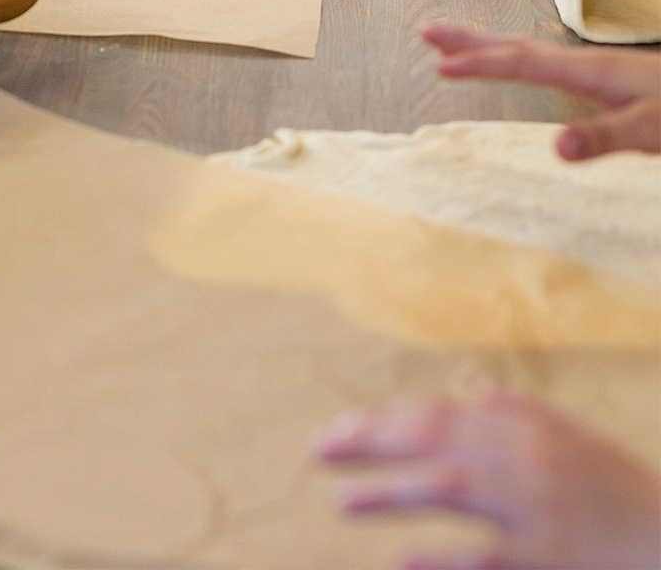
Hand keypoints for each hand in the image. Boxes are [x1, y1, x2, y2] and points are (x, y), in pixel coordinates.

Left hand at [317, 388, 660, 568]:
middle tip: (319, 450)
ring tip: (341, 500)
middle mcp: (530, 462)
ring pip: (448, 488)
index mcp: (532, 430)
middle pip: (433, 440)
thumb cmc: (623, 495)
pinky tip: (402, 559)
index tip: (340, 427)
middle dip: (369, 442)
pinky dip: (441, 558)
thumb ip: (522, 416)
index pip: (439, 415)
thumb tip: (472, 391)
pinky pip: (486, 558)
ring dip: (388, 492)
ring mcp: (540, 511)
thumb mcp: (579, 444)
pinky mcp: (551, 560)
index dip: (383, 419)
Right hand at [421, 25, 660, 158]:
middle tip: (426, 31)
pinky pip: (545, 63)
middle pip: (517, 47)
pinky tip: (516, 64)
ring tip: (453, 42)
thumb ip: (603, 138)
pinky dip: (515, 58)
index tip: (439, 66)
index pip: (522, 65)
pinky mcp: (603, 80)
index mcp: (590, 72)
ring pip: (529, 51)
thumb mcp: (650, 133)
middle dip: (471, 41)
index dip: (480, 66)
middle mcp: (587, 64)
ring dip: (488, 45)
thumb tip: (553, 148)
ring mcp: (595, 70)